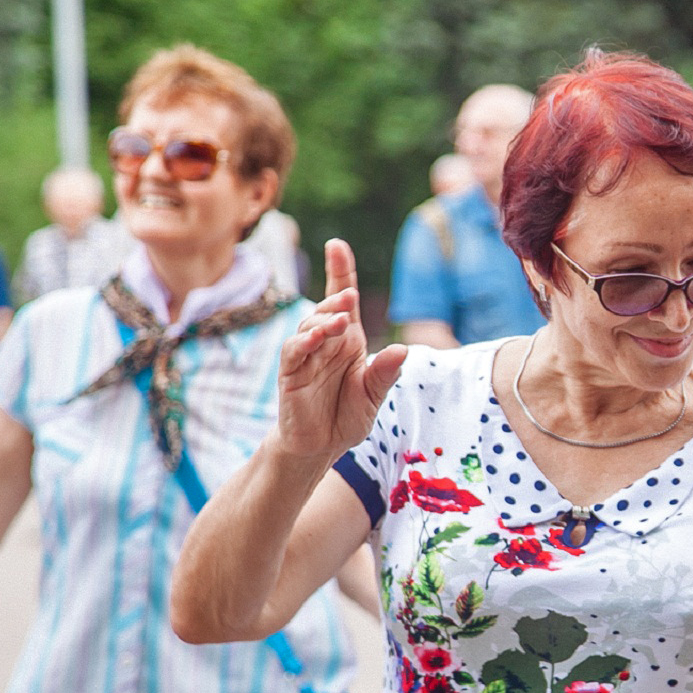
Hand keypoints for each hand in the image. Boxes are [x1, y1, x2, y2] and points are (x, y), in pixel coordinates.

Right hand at [276, 239, 407, 460]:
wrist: (320, 447)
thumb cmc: (346, 416)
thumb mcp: (374, 395)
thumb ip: (385, 373)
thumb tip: (402, 350)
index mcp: (347, 341)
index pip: (343, 300)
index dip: (340, 271)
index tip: (337, 245)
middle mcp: (326, 342)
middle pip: (327, 308)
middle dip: (336, 295)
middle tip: (349, 294)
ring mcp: (307, 357)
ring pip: (310, 326)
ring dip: (323, 319)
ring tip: (340, 318)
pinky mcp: (291, 374)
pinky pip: (294, 352)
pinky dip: (304, 341)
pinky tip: (316, 336)